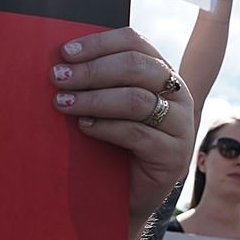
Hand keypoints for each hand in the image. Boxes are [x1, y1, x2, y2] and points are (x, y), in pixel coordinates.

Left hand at [52, 27, 195, 234]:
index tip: (65, 52)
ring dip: (94, 99)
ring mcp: (180, 125)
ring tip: (64, 103)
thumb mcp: (107, 108)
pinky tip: (84, 127)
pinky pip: (137, 134)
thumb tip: (63, 61)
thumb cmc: (112, 146)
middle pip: (136, 67)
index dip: (99, 44)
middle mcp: (178, 94)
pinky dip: (105, 127)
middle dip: (92, 70)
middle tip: (58, 78)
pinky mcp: (173, 155)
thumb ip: (98, 82)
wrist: (126, 197)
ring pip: (136, 100)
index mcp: (161, 73)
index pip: (135, 42)